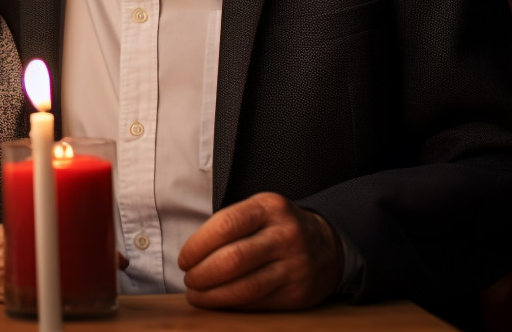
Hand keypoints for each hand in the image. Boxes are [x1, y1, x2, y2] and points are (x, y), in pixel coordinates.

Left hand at [177, 192, 342, 310]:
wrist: (327, 245)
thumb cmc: (278, 226)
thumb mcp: (259, 210)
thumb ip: (229, 224)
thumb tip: (191, 253)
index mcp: (269, 208)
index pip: (225, 225)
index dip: (198, 245)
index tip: (184, 258)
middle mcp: (285, 235)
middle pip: (233, 259)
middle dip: (202, 273)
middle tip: (188, 279)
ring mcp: (295, 266)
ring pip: (245, 286)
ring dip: (213, 294)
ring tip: (196, 294)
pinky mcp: (299, 293)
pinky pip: (258, 302)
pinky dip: (232, 305)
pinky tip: (218, 301)